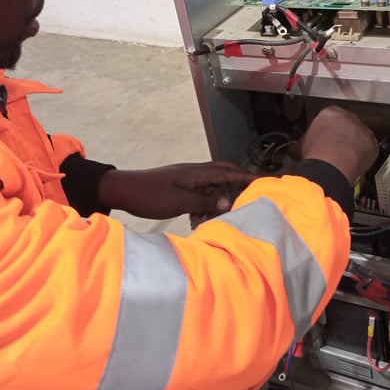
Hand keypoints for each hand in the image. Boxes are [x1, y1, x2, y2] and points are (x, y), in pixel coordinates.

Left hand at [97, 162, 257, 219]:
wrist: (123, 190)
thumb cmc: (149, 196)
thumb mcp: (179, 202)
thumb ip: (205, 201)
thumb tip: (228, 201)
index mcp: (196, 172)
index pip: (229, 171)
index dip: (248, 177)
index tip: (265, 181)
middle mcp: (195, 172)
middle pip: (223, 174)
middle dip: (237, 184)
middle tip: (249, 197)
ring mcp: (187, 178)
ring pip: (212, 186)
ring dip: (217, 199)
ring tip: (216, 216)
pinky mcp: (180, 186)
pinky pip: (200, 192)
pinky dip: (204, 203)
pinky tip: (199, 218)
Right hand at [294, 106, 377, 182]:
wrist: (330, 166)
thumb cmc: (315, 154)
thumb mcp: (300, 146)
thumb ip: (302, 143)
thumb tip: (297, 149)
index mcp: (330, 112)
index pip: (329, 117)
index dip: (326, 129)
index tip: (324, 138)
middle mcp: (348, 117)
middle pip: (346, 124)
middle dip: (342, 135)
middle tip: (335, 149)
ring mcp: (362, 130)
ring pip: (359, 135)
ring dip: (354, 144)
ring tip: (345, 158)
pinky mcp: (372, 144)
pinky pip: (369, 148)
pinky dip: (364, 155)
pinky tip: (355, 163)